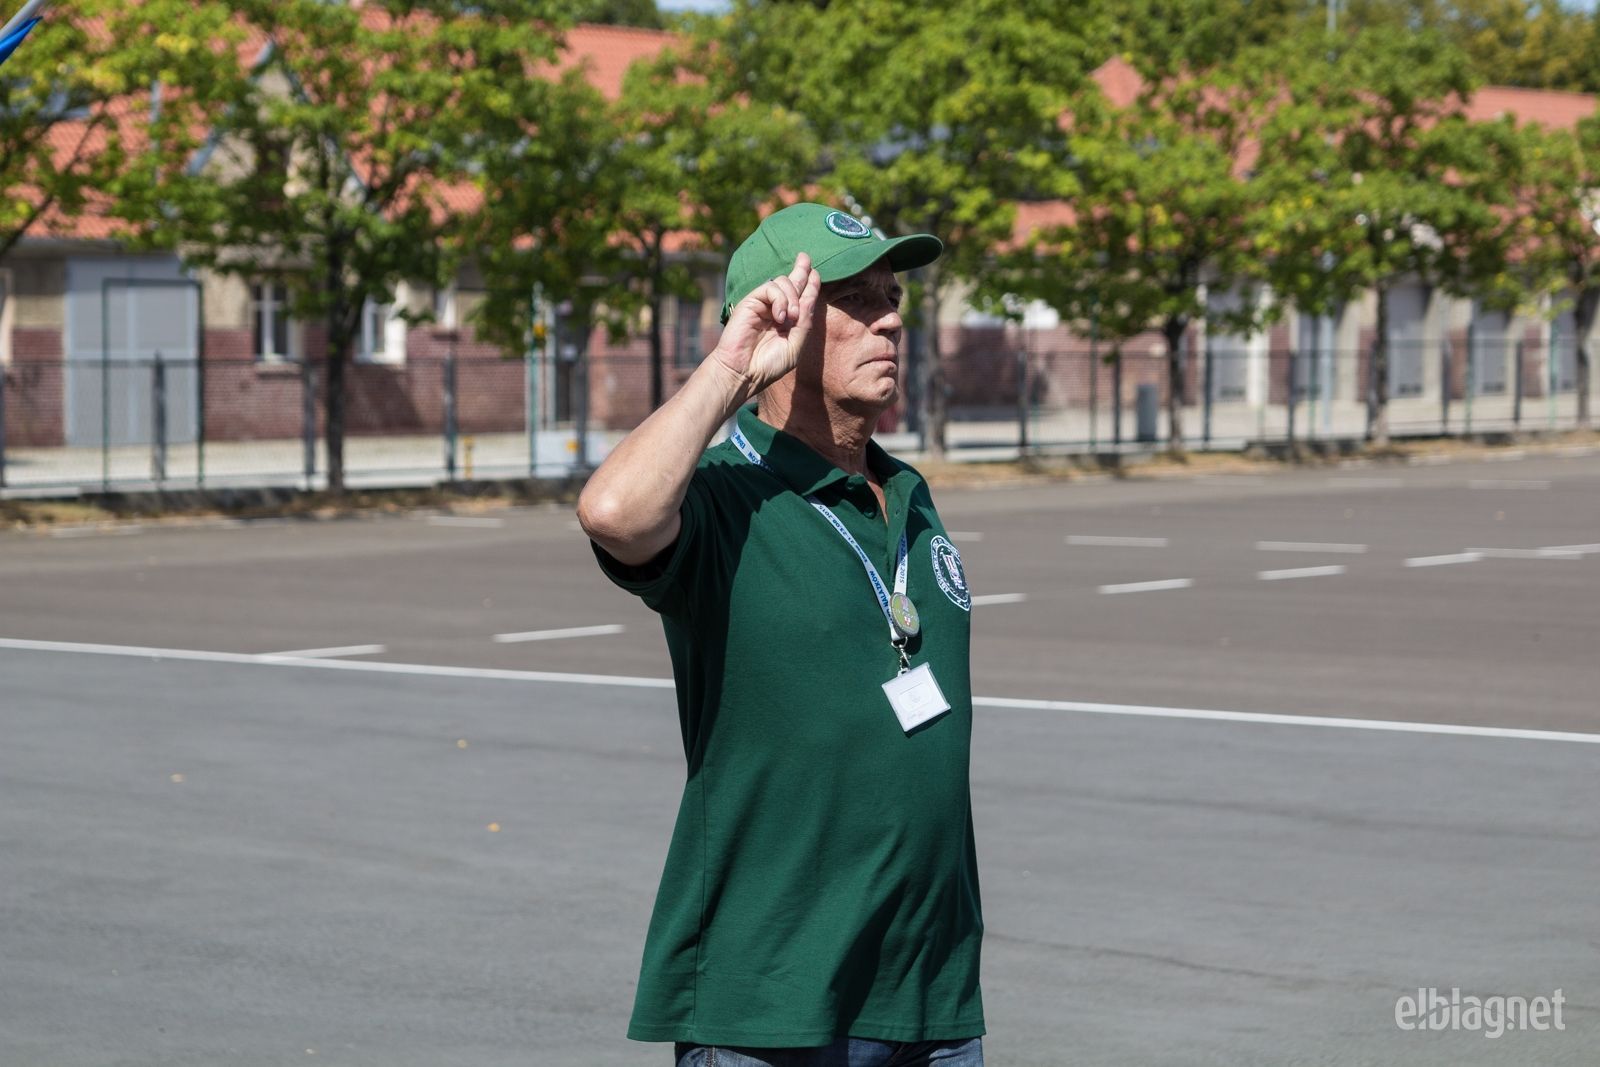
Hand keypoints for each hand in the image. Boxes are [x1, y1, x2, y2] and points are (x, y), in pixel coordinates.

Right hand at [710, 252, 821, 395]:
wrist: (743, 372)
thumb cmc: (768, 364)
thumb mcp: (795, 344)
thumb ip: (804, 321)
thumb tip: (810, 297)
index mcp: (787, 320)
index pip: (801, 296)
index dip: (810, 283)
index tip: (816, 273)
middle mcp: (775, 309)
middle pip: (792, 281)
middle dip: (801, 269)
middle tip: (805, 258)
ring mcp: (763, 304)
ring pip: (784, 282)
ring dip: (792, 298)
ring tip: (790, 318)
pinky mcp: (751, 301)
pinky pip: (771, 287)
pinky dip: (780, 299)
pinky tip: (779, 317)